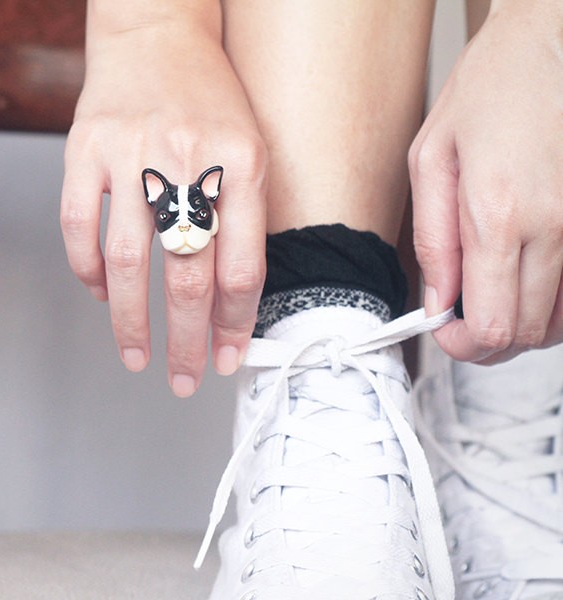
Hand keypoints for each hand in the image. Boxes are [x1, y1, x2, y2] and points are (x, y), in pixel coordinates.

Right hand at [60, 12, 266, 395]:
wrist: (156, 35)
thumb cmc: (207, 99)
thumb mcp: (248, 150)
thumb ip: (242, 219)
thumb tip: (226, 303)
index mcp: (241, 162)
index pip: (241, 266)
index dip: (235, 324)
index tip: (229, 358)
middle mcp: (186, 159)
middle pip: (186, 275)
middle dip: (185, 341)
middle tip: (182, 378)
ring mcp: (130, 153)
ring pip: (126, 262)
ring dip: (130, 321)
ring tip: (136, 355)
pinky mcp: (84, 148)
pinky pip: (78, 227)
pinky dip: (86, 270)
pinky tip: (98, 293)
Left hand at [409, 0, 562, 362]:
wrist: (552, 45)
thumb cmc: (490, 91)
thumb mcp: (432, 160)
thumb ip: (433, 241)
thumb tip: (436, 301)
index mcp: (500, 215)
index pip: (491, 327)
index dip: (462, 344)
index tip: (444, 331)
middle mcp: (556, 228)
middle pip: (527, 334)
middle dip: (486, 340)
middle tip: (461, 317)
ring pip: (561, 322)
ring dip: (521, 323)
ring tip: (491, 294)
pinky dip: (553, 303)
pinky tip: (527, 279)